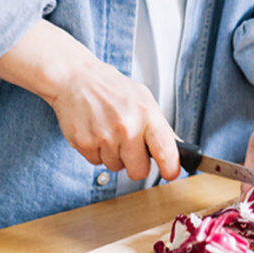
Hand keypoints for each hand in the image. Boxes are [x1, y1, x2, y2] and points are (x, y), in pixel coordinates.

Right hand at [47, 57, 180, 182]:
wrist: (77, 79)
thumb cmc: (113, 89)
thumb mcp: (144, 99)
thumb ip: (160, 126)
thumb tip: (177, 148)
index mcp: (147, 114)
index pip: (165, 151)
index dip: (170, 168)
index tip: (171, 173)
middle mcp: (126, 127)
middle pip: (139, 171)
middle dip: (137, 165)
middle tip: (132, 149)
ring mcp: (104, 136)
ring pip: (115, 167)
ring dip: (114, 156)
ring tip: (109, 132)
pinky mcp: (84, 143)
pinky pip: (96, 163)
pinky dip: (97, 152)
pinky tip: (96, 132)